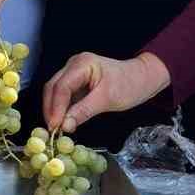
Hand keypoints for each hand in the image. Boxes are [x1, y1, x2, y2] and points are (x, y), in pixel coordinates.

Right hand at [42, 51, 169, 134]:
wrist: (143, 78)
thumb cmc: (130, 85)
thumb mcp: (107, 100)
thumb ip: (84, 111)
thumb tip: (64, 126)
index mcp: (82, 64)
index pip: (62, 86)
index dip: (55, 107)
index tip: (54, 126)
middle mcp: (73, 65)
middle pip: (53, 87)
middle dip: (51, 109)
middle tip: (52, 130)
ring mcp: (74, 72)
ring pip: (55, 92)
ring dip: (54, 110)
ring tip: (56, 128)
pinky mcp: (76, 82)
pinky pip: (64, 95)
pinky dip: (62, 109)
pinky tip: (63, 121)